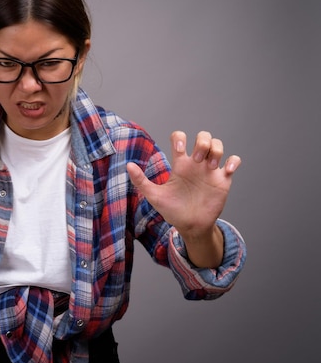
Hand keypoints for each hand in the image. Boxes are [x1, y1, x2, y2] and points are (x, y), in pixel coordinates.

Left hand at [127, 131, 240, 266]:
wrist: (190, 226)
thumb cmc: (172, 210)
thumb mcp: (154, 196)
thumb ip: (141, 181)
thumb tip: (128, 165)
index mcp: (180, 164)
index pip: (180, 138)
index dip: (180, 139)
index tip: (179, 150)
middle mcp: (196, 164)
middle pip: (203, 137)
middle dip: (202, 142)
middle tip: (197, 159)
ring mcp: (210, 170)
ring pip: (218, 145)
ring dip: (216, 150)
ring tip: (211, 166)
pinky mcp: (223, 179)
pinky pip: (234, 161)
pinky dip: (234, 161)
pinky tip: (227, 170)